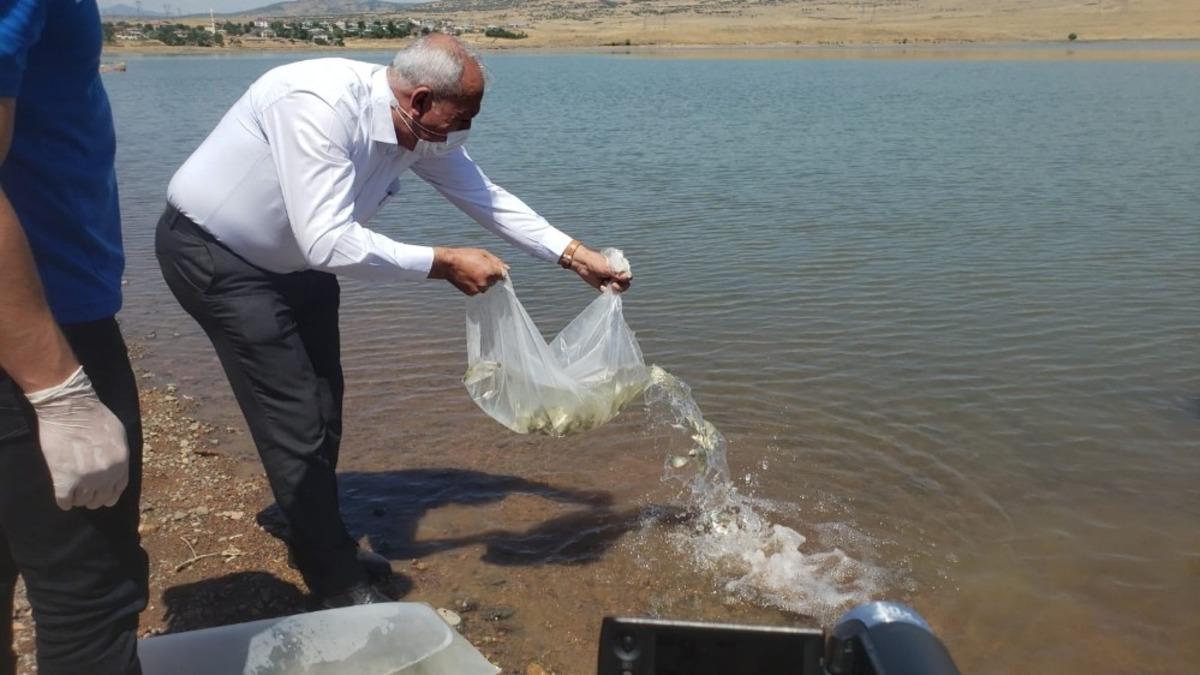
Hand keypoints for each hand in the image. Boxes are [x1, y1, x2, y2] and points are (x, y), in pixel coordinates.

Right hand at [26, 367, 128, 509]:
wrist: (70, 408)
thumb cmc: (95, 416)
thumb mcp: (119, 435)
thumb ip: (119, 455)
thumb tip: (114, 469)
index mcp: (121, 463)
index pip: (117, 489)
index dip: (109, 495)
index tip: (102, 495)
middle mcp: (106, 475)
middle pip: (100, 498)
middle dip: (93, 497)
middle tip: (84, 492)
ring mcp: (85, 479)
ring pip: (82, 501)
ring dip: (78, 498)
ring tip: (73, 491)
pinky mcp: (64, 480)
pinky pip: (65, 501)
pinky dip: (64, 501)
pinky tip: (63, 496)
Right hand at [429, 246, 508, 294]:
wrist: (448, 264)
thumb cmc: (465, 256)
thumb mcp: (483, 254)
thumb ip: (497, 262)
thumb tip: (507, 269)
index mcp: (491, 271)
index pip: (502, 276)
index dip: (497, 272)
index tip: (492, 270)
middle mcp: (486, 282)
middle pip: (494, 281)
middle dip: (489, 276)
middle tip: (478, 268)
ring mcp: (479, 289)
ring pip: (486, 287)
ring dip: (482, 281)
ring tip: (472, 273)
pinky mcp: (471, 293)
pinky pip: (478, 290)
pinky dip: (475, 286)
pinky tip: (468, 278)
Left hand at [571, 246, 631, 292]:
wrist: (582, 263)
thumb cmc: (595, 262)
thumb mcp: (608, 268)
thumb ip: (618, 274)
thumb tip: (630, 277)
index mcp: (620, 267)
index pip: (628, 276)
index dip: (625, 280)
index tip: (618, 279)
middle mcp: (617, 274)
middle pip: (625, 284)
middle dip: (620, 286)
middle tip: (613, 285)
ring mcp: (611, 280)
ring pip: (618, 289)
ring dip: (613, 289)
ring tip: (606, 285)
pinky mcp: (604, 286)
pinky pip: (609, 292)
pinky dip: (606, 291)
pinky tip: (601, 286)